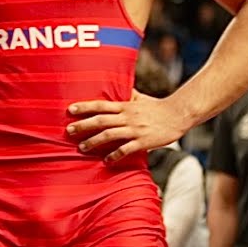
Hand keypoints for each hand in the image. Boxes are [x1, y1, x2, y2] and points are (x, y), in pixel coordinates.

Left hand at [67, 91, 191, 163]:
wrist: (179, 115)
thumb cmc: (157, 107)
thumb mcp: (140, 97)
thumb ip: (127, 94)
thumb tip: (118, 86)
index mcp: (125, 105)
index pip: (100, 105)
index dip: (84, 107)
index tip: (69, 109)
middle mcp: (127, 117)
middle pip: (101, 120)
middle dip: (83, 125)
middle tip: (69, 130)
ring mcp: (135, 129)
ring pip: (110, 135)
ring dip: (93, 141)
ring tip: (81, 147)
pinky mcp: (143, 141)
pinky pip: (126, 149)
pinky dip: (114, 155)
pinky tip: (106, 160)